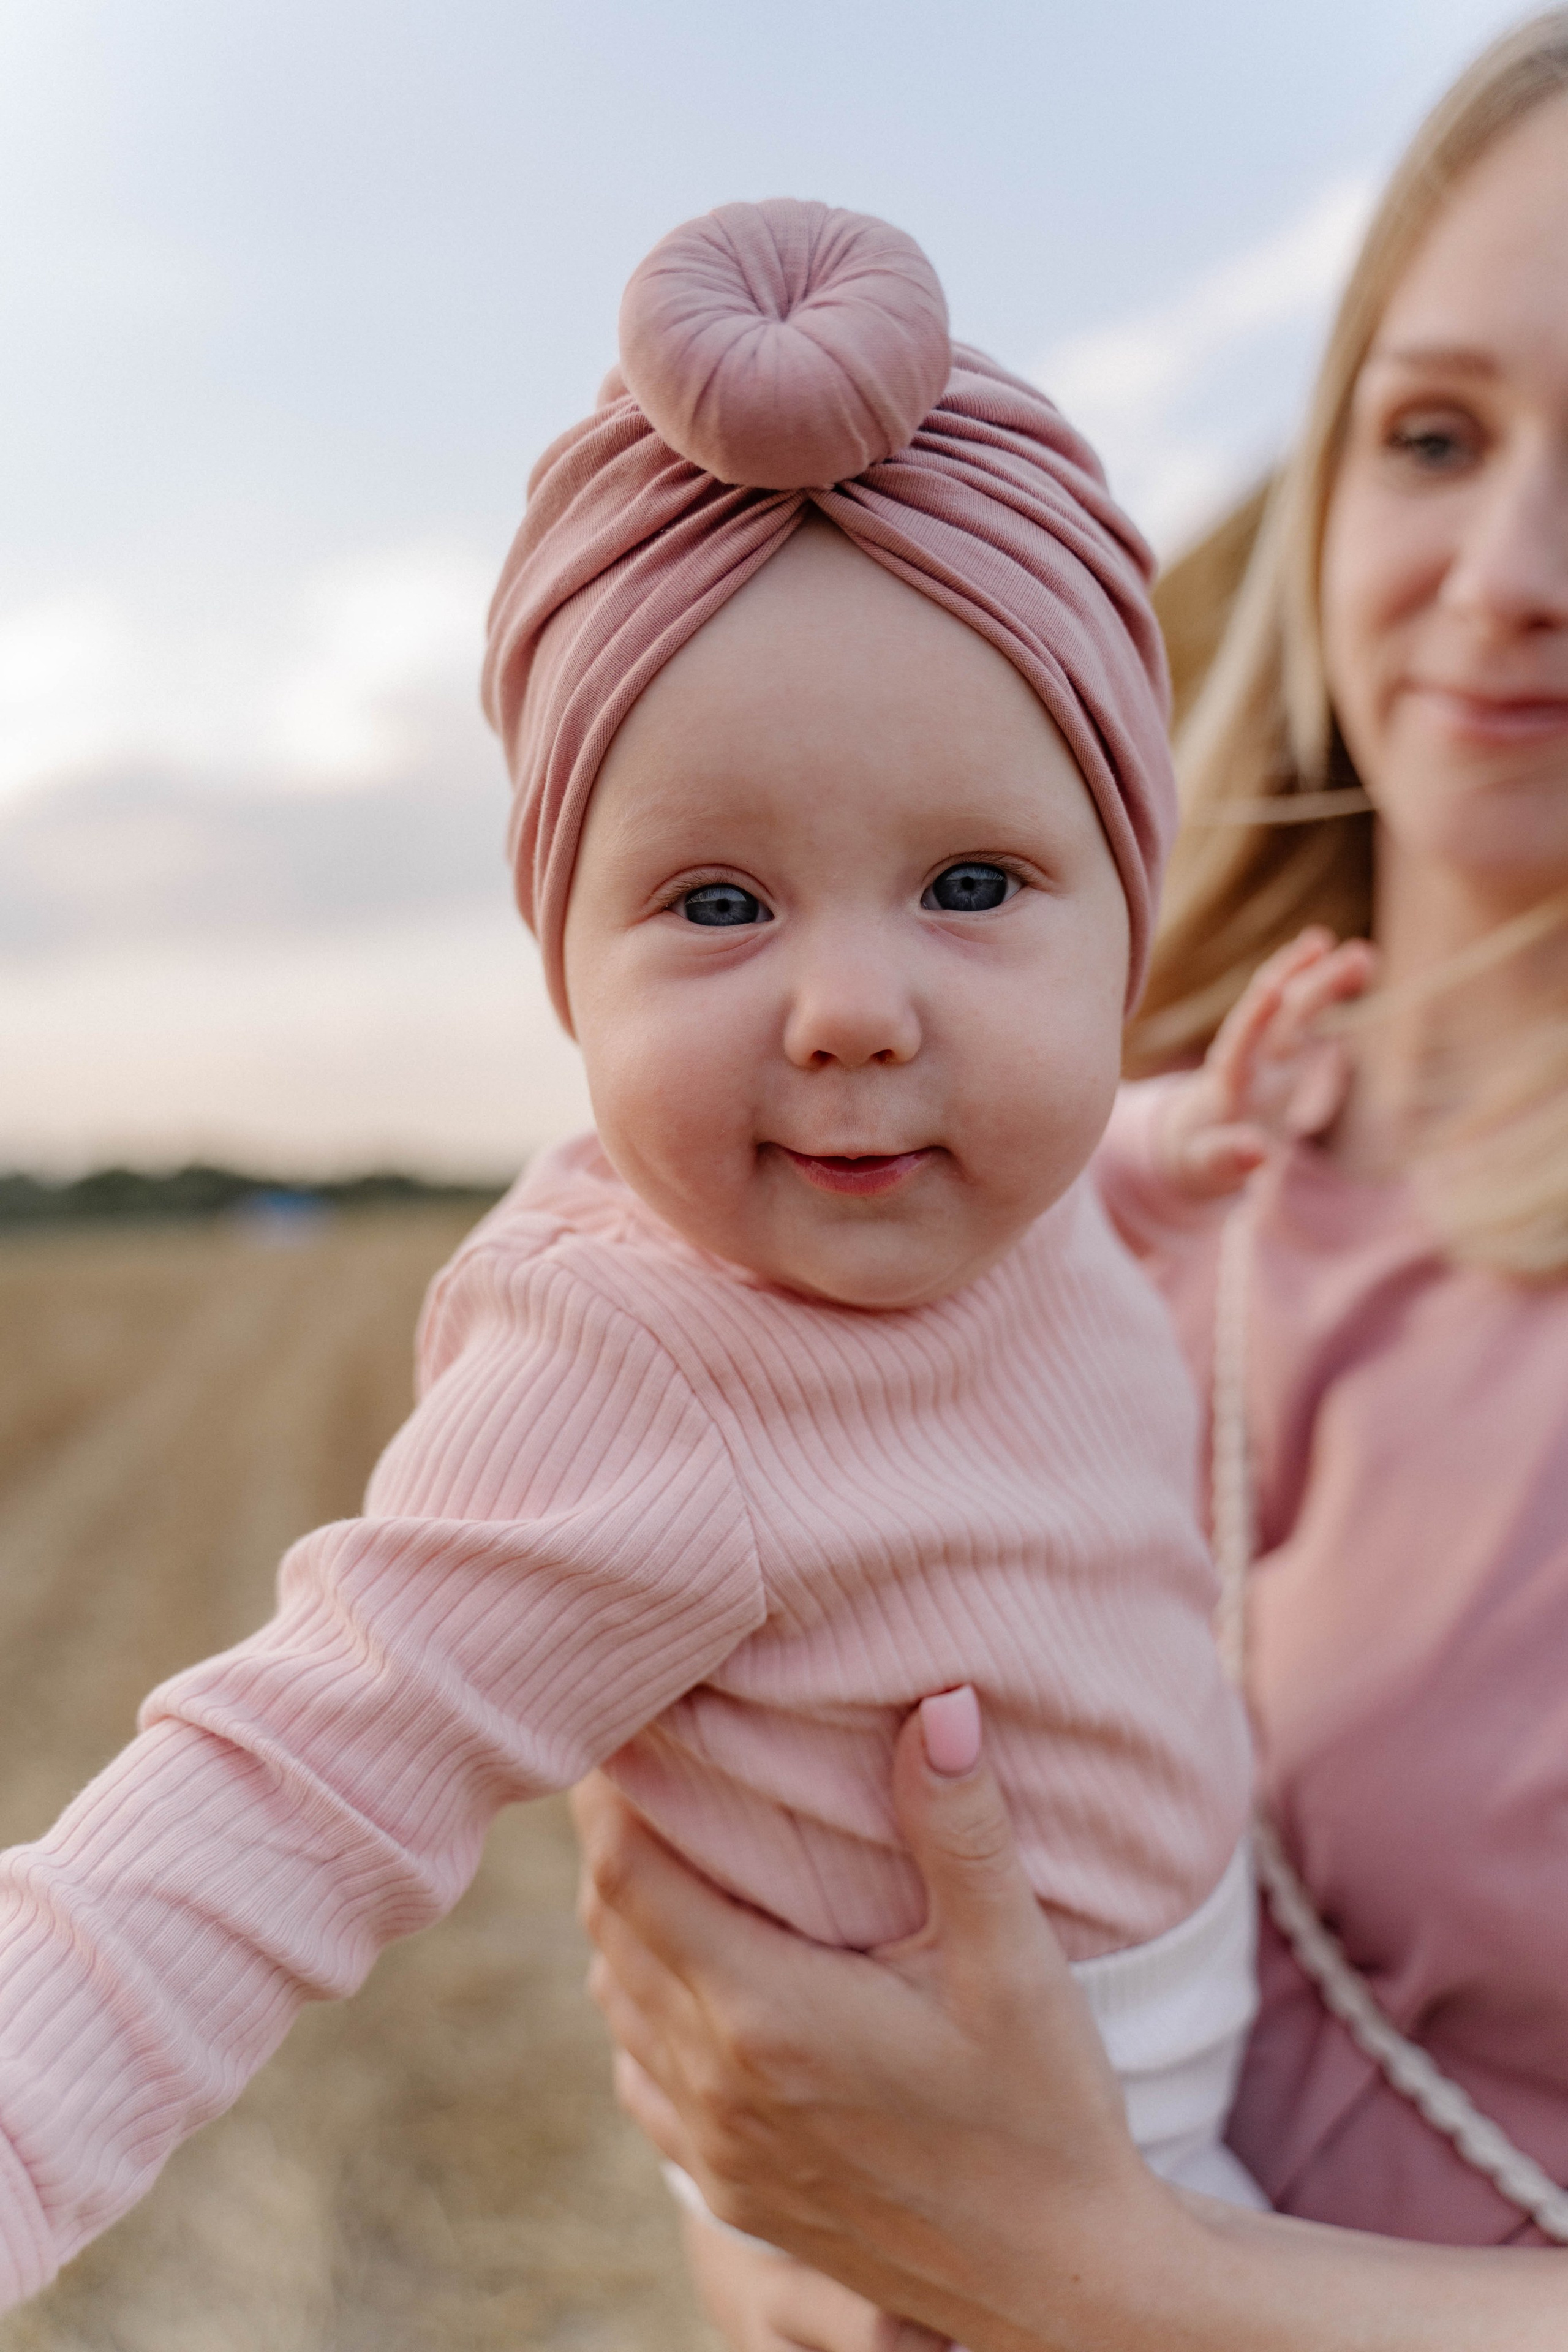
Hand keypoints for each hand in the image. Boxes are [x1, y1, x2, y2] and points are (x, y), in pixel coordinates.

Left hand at [572, 1691, 1183, 2348]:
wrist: (1061, 2287)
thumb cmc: (1047, 2117)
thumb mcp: (1014, 1964)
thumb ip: (962, 1829)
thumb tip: (941, 1700)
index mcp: (769, 2014)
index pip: (629, 1874)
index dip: (612, 1791)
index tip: (631, 1725)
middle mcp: (719, 2082)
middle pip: (610, 1927)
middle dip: (616, 1837)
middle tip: (646, 1762)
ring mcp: (716, 2145)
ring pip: (616, 1999)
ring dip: (626, 1918)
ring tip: (667, 1846)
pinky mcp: (730, 2188)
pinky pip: (641, 2073)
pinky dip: (641, 2003)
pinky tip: (690, 1967)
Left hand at [1154, 927, 1375, 1198]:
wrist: (1196, 1141)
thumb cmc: (1199, 1159)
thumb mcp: (1206, 1166)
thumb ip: (1227, 1157)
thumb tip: (1257, 1152)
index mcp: (1225, 1082)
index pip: (1239, 1042)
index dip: (1256, 1016)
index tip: (1273, 986)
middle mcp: (1248, 1058)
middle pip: (1279, 1016)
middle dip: (1309, 986)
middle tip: (1353, 955)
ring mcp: (1270, 1053)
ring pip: (1297, 1010)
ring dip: (1324, 982)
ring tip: (1361, 954)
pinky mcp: (1288, 1056)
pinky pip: (1311, 1019)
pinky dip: (1331, 998)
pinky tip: (1356, 970)